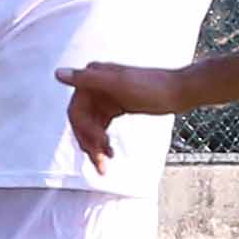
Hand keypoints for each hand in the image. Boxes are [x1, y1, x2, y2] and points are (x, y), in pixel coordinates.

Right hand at [65, 60, 181, 164]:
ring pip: (92, 126)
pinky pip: (102, 126)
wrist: (180, 90)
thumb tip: (58, 73)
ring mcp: (106, 96)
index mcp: (93, 77)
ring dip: (96, 145)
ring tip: (106, 164)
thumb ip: (87, 79)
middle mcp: (96, 85)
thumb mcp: (119, 83)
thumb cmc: (152, 86)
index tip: (97, 147)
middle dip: (89, 143)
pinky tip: (110, 153)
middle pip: (82, 121)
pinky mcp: (117, 105)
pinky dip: (103, 140)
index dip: (83, 132)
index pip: (76, 111)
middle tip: (101, 164)